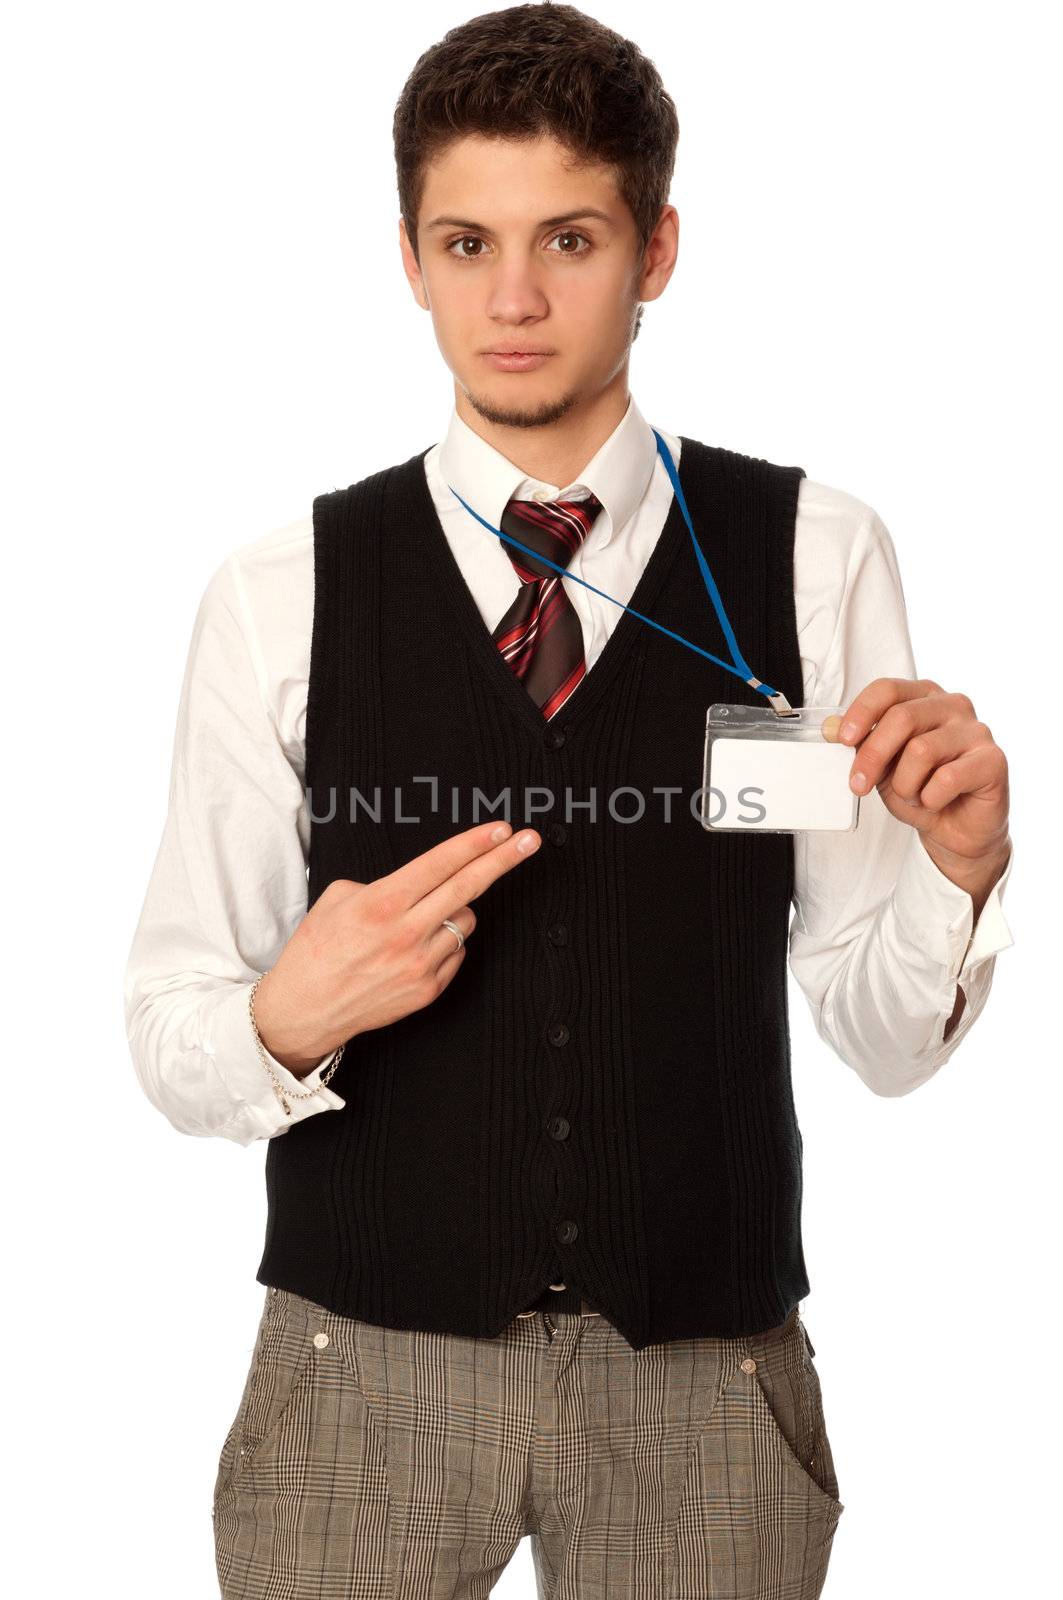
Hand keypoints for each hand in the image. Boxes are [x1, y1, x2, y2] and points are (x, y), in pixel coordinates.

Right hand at [253, 819, 541, 1072]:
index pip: (440, 864)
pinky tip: (413, 950)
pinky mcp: (428, 990)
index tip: (502, 829)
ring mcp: (420, 964)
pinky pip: (456, 952)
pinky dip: (444, 944)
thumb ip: (384, 884)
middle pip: (469, 887)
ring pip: (465, 921)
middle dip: (504, 858)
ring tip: (418, 921)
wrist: (304, 1009)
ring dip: (453, 912)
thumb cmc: (316, 950)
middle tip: (530, 840)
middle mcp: (405, 933)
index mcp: (381, 903)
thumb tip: (421, 882)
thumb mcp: (338, 899)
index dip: (475, 843)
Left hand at [822, 678, 1010, 895]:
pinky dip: (930, 799)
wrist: (956, 830)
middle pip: (901, 717)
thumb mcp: (883, 766)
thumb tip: (832, 728)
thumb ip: (863, 744)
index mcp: (924, 698)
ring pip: (921, 750)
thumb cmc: (920, 790)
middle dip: (872, 757)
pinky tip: (936, 802)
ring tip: (913, 796)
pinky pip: (946, 778)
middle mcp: (953, 706)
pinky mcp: (994, 760)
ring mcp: (977, 731)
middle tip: (859, 785)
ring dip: (906, 785)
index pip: (887, 689)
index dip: (861, 713)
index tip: (843, 740)